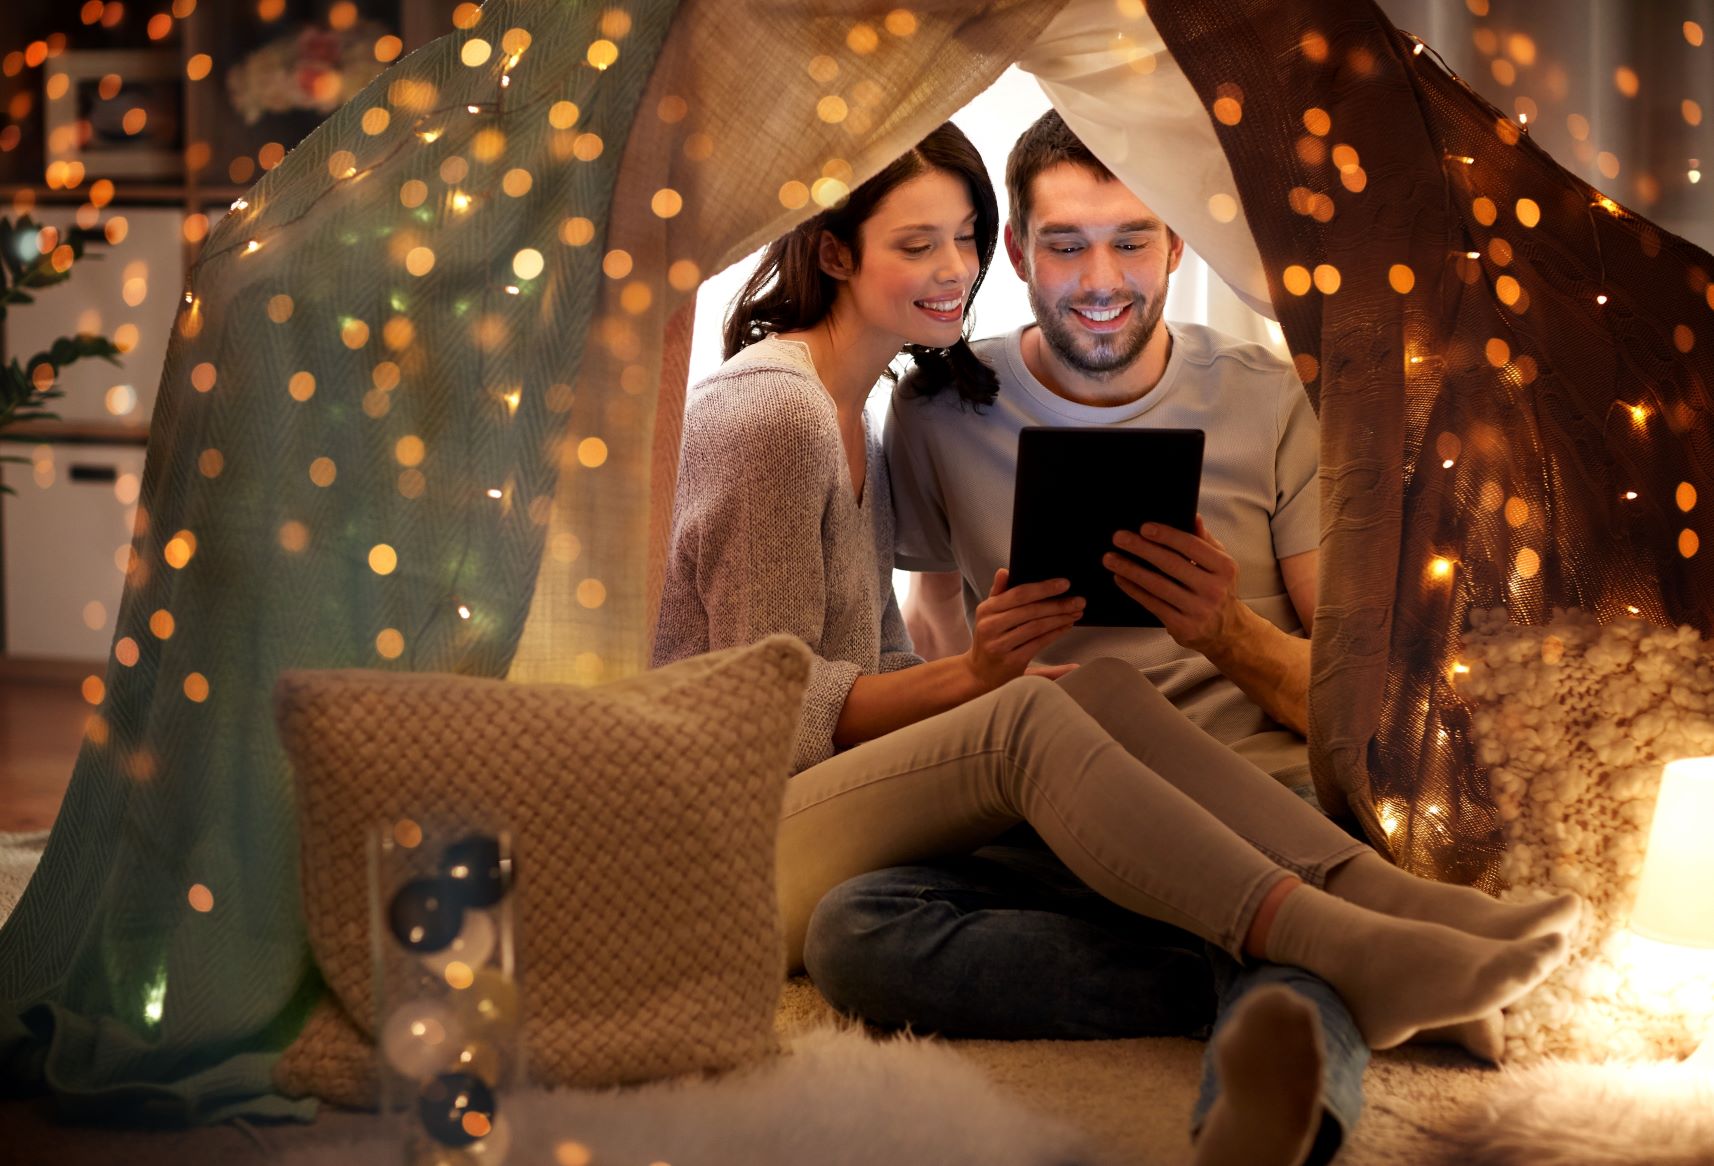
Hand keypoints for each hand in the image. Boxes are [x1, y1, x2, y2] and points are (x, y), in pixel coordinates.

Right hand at [963, 569, 1083, 690]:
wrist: (978, 674)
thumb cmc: (989, 640)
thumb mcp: (988, 615)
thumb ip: (999, 593)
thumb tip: (1004, 571)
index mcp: (986, 610)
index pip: (1018, 594)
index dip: (1043, 588)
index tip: (1065, 583)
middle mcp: (990, 626)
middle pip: (1030, 611)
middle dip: (1058, 604)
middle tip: (1079, 600)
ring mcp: (1000, 645)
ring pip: (1036, 627)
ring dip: (1060, 619)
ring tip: (1076, 612)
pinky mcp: (1011, 662)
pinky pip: (1038, 643)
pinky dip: (1055, 633)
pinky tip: (1066, 626)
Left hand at [1105, 515, 1242, 653]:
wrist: (1226, 630)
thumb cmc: (1217, 589)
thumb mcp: (1220, 564)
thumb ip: (1205, 541)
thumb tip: (1193, 517)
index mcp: (1224, 568)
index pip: (1191, 546)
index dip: (1166, 535)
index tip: (1144, 528)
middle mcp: (1214, 589)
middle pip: (1171, 564)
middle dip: (1141, 549)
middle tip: (1119, 538)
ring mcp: (1198, 610)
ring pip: (1158, 586)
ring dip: (1130, 570)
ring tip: (1111, 558)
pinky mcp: (1183, 626)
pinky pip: (1153, 604)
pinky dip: (1134, 590)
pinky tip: (1120, 579)